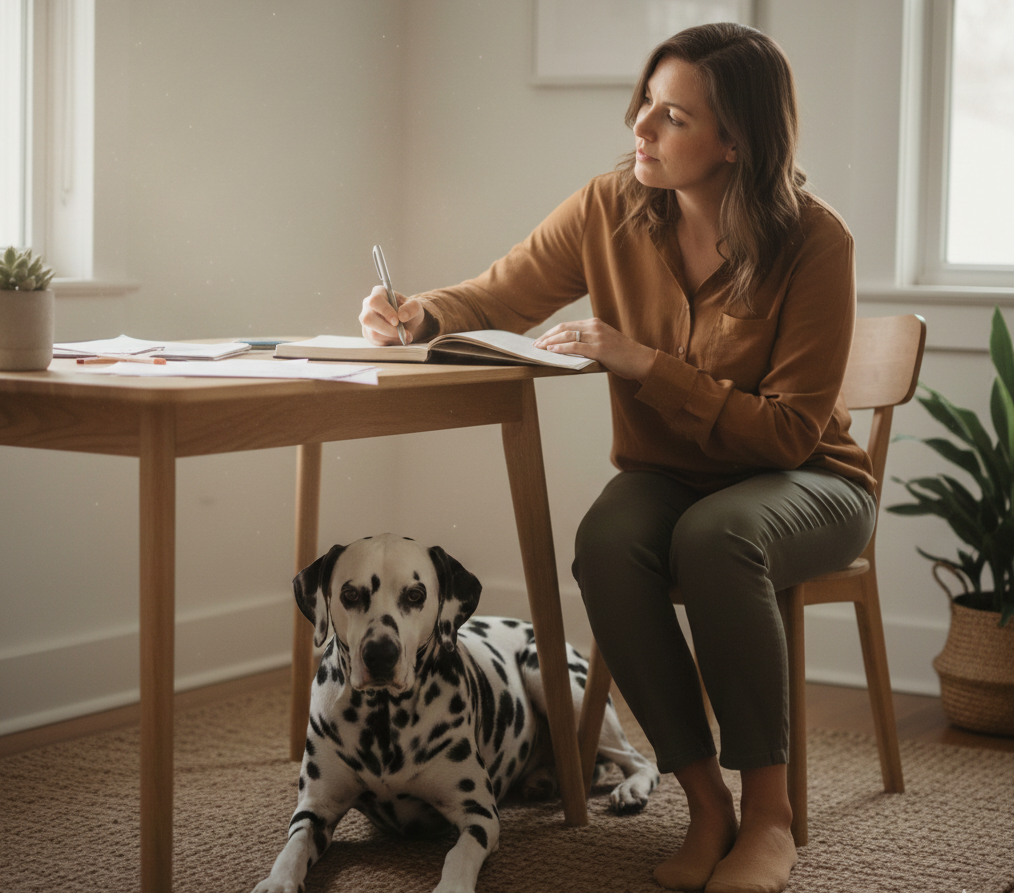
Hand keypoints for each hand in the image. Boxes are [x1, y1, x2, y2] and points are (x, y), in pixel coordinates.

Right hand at [359, 286, 428, 344]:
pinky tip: (398, 338)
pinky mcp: (368, 333)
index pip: (375, 301)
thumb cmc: (408, 310)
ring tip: (405, 336)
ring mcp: (366, 320)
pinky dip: (390, 342)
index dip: (385, 312)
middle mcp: (368, 305)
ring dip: (392, 338)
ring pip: (373, 333)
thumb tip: (402, 316)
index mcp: (378, 293)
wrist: (407, 322)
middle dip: (387, 329)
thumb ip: (411, 308)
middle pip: (368, 319)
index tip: (397, 321)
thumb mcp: (415, 306)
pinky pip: (376, 342)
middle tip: (402, 333)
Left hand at [532, 318, 654, 381]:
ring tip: (540, 348)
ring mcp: (598, 336)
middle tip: (535, 345)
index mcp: (595, 323)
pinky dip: (561, 348)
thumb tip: (567, 350)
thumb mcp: (604, 344)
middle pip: (564, 329)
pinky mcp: (600, 349)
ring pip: (567, 336)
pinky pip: (576, 346)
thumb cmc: (623, 356)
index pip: (567, 325)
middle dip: (547, 337)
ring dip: (550, 342)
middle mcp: (595, 326)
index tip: (540, 340)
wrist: (641, 360)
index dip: (551, 332)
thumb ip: (588, 343)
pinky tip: (552, 351)